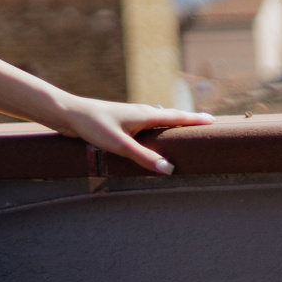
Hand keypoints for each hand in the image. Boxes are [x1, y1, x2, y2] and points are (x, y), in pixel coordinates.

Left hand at [49, 96, 214, 173]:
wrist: (68, 113)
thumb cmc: (93, 125)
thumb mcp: (119, 144)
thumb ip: (143, 157)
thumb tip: (169, 169)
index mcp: (145, 115)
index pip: (176, 117)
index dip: (194, 120)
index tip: (213, 121)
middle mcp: (140, 113)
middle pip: (170, 116)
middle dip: (187, 121)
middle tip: (205, 124)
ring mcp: (130, 116)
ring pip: (157, 120)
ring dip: (172, 124)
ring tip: (184, 131)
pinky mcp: (120, 122)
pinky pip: (146, 125)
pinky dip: (157, 129)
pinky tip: (152, 136)